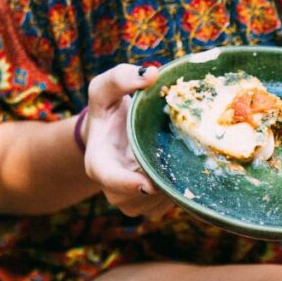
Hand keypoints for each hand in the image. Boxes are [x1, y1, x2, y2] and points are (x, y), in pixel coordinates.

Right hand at [84, 64, 173, 218]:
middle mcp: (112, 188)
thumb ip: (121, 77)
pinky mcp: (149, 206)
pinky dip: (180, 191)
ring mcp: (131, 201)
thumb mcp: (106, 88)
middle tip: (181, 156)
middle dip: (161, 179)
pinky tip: (183, 167)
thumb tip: (152, 74)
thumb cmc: (108, 110)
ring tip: (181, 156)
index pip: (108, 178)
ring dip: (173, 184)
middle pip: (137, 196)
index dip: (126, 184)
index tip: (147, 184)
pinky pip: (168, 206)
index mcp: (98, 162)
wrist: (113, 134)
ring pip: (156, 204)